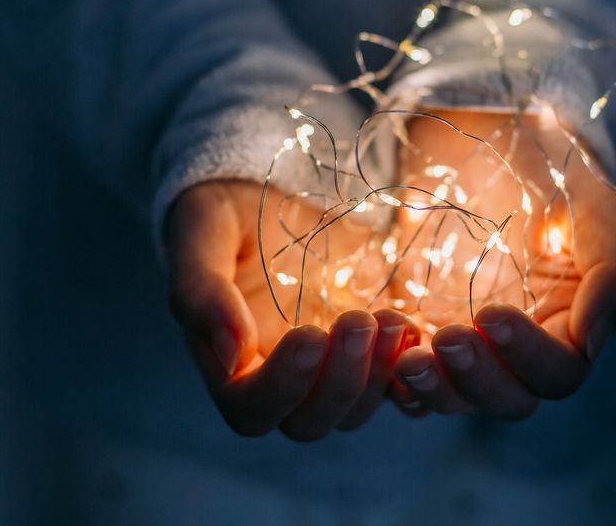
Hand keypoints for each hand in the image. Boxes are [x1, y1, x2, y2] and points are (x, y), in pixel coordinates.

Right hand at [166, 179, 418, 439]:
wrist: (272, 193)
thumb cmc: (227, 216)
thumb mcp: (202, 233)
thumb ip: (201, 293)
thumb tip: (231, 356)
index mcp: (230, 364)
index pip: (252, 409)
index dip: (282, 386)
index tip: (309, 335)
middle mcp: (281, 379)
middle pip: (310, 422)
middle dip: (341, 381)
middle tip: (360, 321)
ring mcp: (328, 369)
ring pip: (356, 410)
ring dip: (379, 375)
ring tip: (393, 320)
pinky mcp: (368, 352)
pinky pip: (395, 385)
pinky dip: (409, 369)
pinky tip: (415, 328)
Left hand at [388, 109, 615, 418]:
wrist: (490, 134)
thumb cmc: (552, 170)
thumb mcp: (595, 211)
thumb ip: (615, 277)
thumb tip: (590, 345)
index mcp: (570, 328)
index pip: (558, 373)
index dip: (528, 356)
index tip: (493, 313)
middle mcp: (520, 349)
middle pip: (506, 399)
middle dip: (476, 378)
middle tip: (446, 336)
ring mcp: (468, 343)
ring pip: (454, 397)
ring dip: (432, 387)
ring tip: (406, 355)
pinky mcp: (419, 327)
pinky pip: (405, 374)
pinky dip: (391, 372)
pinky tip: (380, 342)